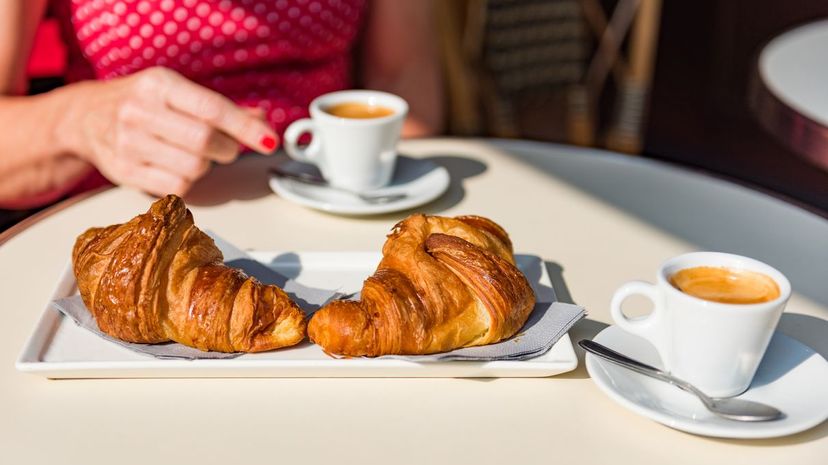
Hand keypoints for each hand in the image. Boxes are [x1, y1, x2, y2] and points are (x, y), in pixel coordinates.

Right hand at [62, 67, 277, 196]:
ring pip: (194, 167)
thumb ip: (221, 108)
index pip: (212, 109)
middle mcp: (140, 111)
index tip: (268, 141)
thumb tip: (262, 122)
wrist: (86, 118)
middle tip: (225, 147)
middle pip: (206, 141)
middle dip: (227, 149)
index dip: (246, 128)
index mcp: (159, 85)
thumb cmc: (142, 102)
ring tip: (193, 154)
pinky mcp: (125, 172)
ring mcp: (129, 143)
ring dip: (206, 165)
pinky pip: (177, 186)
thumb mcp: (177, 92)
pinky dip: (188, 180)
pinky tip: (176, 166)